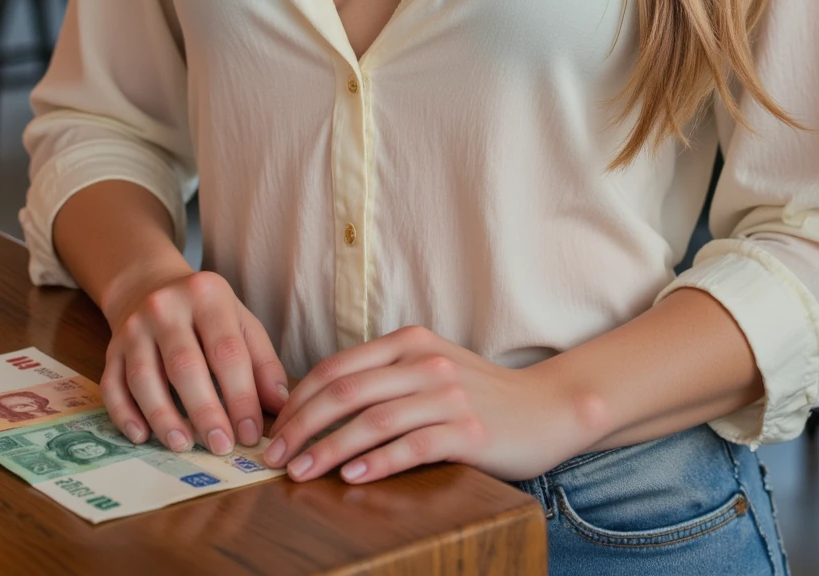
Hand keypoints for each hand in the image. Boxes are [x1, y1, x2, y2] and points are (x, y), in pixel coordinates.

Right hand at [100, 269, 289, 456]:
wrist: (150, 286)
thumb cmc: (205, 313)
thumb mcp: (240, 322)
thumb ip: (262, 362)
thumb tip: (281, 405)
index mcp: (207, 295)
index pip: (227, 351)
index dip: (240, 395)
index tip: (250, 433)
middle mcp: (166, 307)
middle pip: (185, 365)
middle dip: (205, 411)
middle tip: (221, 447)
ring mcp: (134, 327)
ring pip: (145, 378)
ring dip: (164, 417)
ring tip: (184, 445)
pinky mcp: (110, 348)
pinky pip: (112, 385)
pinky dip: (125, 415)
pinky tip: (142, 437)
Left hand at [262, 324, 599, 483]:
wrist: (545, 409)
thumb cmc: (478, 395)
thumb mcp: (428, 370)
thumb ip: (383, 379)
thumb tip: (319, 406)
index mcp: (410, 342)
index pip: (338, 367)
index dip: (298, 399)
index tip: (274, 429)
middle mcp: (425, 361)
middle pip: (346, 391)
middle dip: (301, 425)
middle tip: (274, 457)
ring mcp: (447, 394)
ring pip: (372, 420)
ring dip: (329, 448)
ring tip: (300, 473)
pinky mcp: (467, 430)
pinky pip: (411, 446)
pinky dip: (378, 462)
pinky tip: (353, 477)